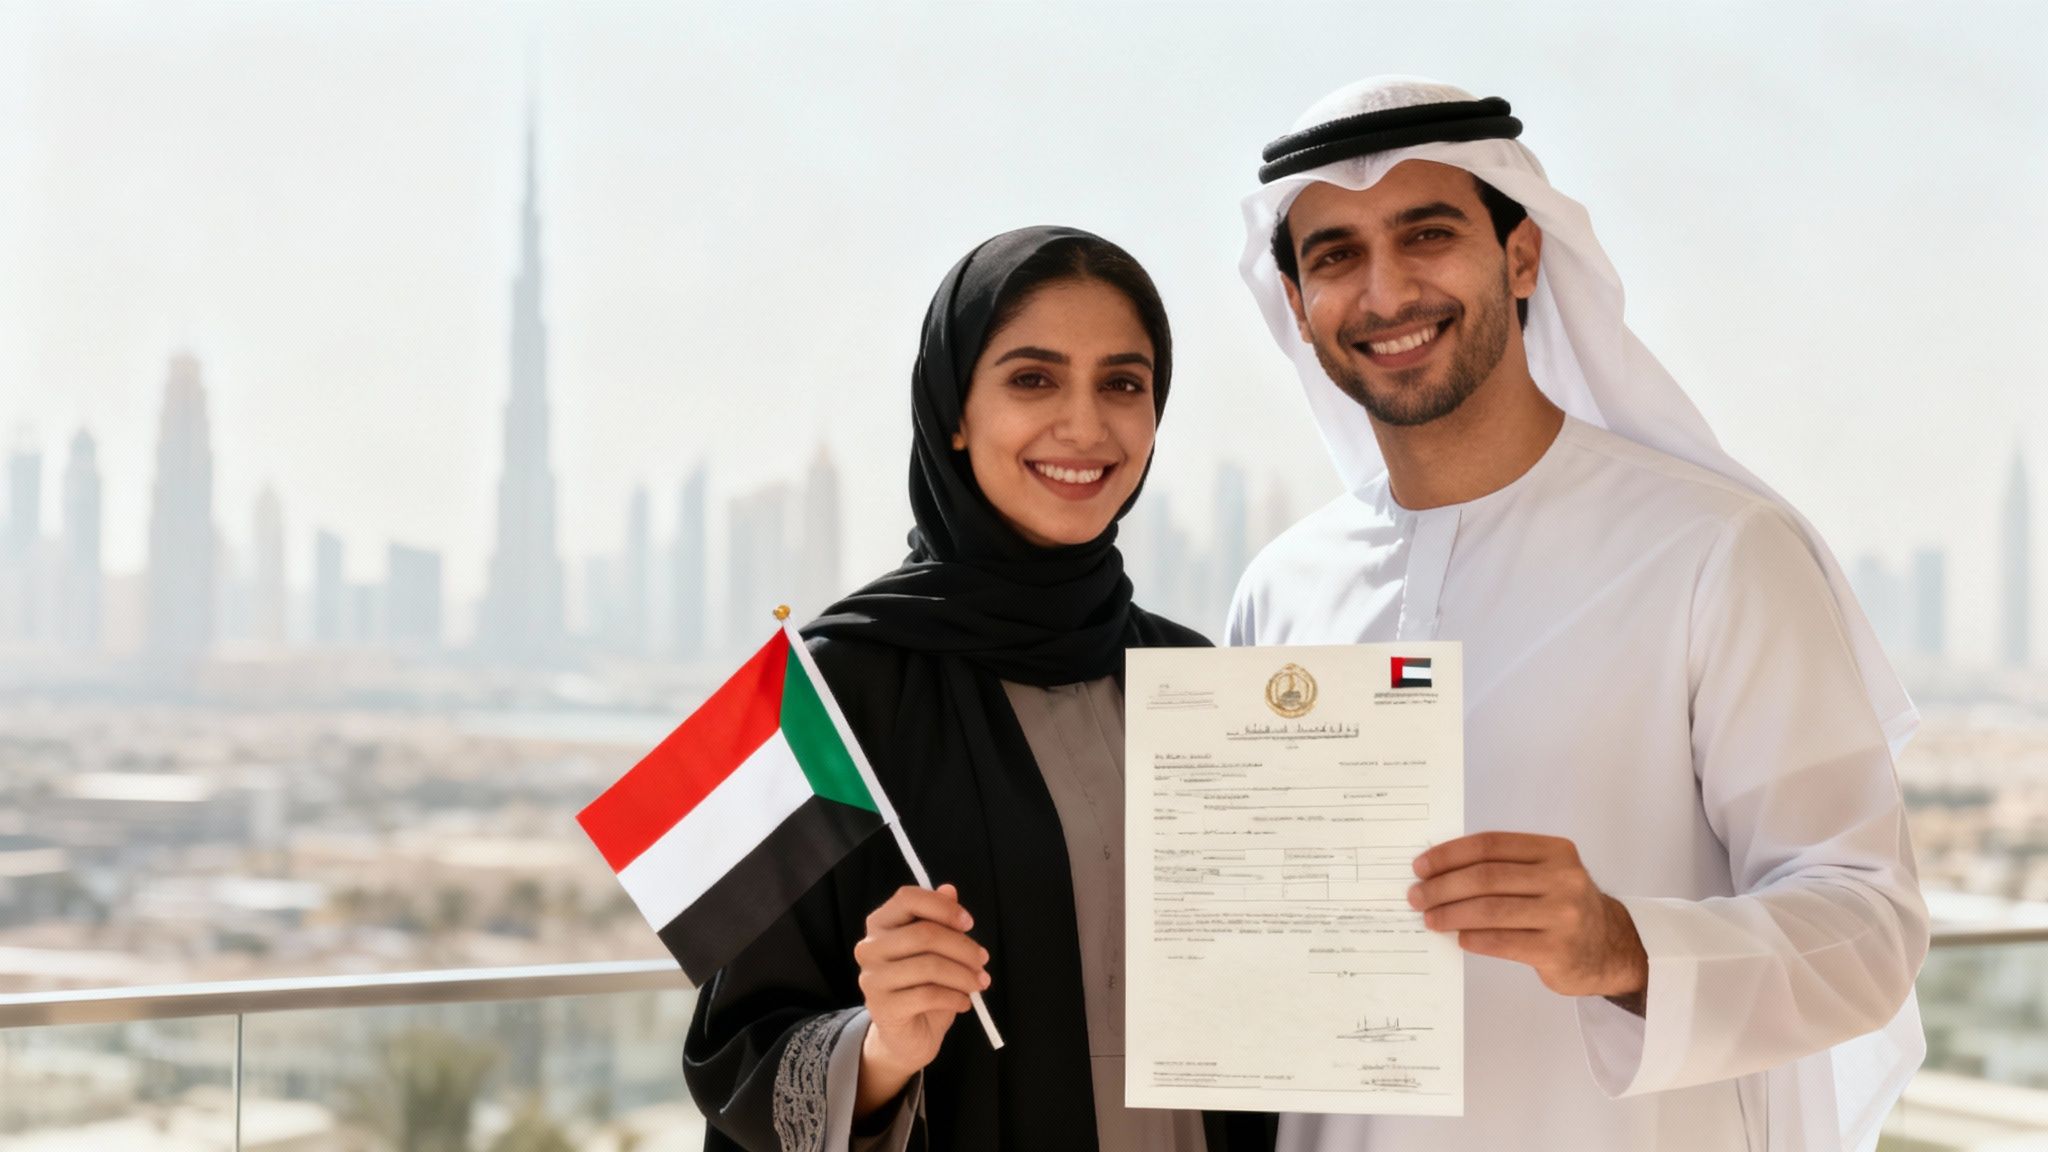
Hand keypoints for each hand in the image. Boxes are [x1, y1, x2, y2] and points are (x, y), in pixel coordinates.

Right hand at [851, 883, 988, 1116]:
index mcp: (880, 923)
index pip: (908, 898)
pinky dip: (955, 997)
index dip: (943, 907)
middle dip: (963, 947)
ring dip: (964, 975)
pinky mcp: (882, 1007)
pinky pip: (928, 995)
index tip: (969, 923)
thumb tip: (950, 889)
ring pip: (929, 966)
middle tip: (983, 961)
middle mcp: (869, 947)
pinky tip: (965, 1002)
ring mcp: (872, 978)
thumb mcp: (935, 951)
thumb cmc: (923, 986)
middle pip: (925, 934)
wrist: (906, 1037)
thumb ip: (939, 920)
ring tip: (979, 983)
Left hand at [1410, 833, 1646, 1003]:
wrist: (1609, 947)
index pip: (1490, 845)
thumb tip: (1439, 872)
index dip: (1449, 855)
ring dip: (1451, 914)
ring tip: (1429, 918)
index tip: (1421, 867)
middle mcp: (1563, 879)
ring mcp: (1563, 915)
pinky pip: (1502, 942)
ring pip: (1490, 910)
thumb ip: (1503, 867)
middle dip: (1443, 886)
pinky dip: (1474, 938)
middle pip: (1486, 877)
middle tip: (1417, 896)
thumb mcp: (1545, 874)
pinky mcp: (1557, 950)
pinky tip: (1459, 937)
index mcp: (1555, 851)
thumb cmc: (1562, 906)